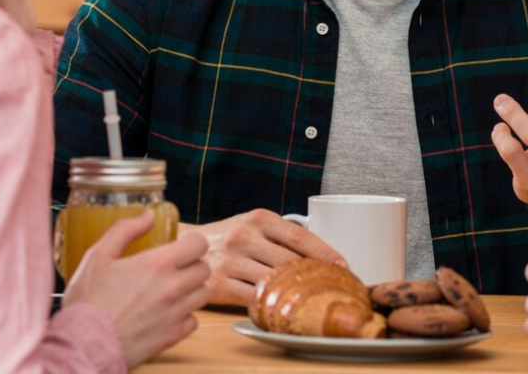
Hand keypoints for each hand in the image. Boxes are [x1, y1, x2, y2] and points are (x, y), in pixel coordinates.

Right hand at [63, 210, 211, 367]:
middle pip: (204, 269)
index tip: (181, 247)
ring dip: (191, 290)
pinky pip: (193, 321)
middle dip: (191, 265)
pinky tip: (166, 314)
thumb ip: (125, 230)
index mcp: (158, 264)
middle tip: (173, 269)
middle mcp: (173, 288)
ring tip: (171, 291)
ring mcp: (176, 314)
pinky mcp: (173, 336)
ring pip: (203, 294)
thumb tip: (147, 216)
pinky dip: (184, 316)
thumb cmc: (88, 302)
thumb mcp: (98, 256)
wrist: (83, 345)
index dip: (191, 243)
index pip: (199, 244)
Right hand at [180, 209, 347, 306]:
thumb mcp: (252, 224)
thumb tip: (318, 253)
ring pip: (273, 281)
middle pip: (290, 261)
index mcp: (258, 218)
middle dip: (313, 276)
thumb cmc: (227, 237)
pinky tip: (279, 309)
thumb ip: (279, 234)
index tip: (342, 266)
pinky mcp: (218, 284)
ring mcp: (231, 261)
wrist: (184, 249)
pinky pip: (253, 300)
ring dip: (292, 293)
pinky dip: (269, 306)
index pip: (299, 236)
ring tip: (309, 301)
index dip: (324, 252)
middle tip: (331, 287)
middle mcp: (245, 236)